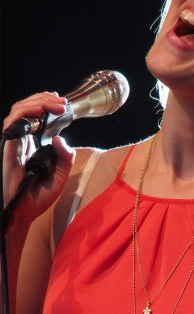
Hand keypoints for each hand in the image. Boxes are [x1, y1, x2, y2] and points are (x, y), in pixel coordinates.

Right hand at [2, 92, 75, 221]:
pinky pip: (12, 124)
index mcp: (32, 144)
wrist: (24, 213)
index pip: (36, 116)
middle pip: (28, 109)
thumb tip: (59, 138)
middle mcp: (22, 140)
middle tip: (62, 103)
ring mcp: (14, 142)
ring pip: (19, 110)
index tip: (62, 103)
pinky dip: (25, 113)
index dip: (46, 105)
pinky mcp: (8, 147)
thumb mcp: (61, 174)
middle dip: (46, 100)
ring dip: (38, 102)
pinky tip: (40, 112)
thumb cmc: (38, 196)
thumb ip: (66, 156)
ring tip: (56, 104)